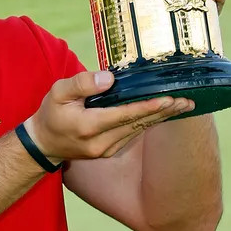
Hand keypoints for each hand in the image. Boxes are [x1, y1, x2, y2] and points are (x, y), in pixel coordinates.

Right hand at [26, 71, 193, 161]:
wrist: (43, 144)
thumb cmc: (51, 113)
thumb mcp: (58, 92)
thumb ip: (82, 84)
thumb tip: (109, 79)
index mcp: (87, 126)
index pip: (123, 115)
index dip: (147, 107)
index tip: (167, 99)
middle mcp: (101, 142)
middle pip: (138, 124)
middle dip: (164, 112)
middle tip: (187, 100)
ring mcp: (107, 150)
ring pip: (138, 130)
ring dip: (161, 118)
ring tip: (183, 105)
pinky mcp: (110, 151)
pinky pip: (133, 134)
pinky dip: (149, 122)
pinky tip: (163, 113)